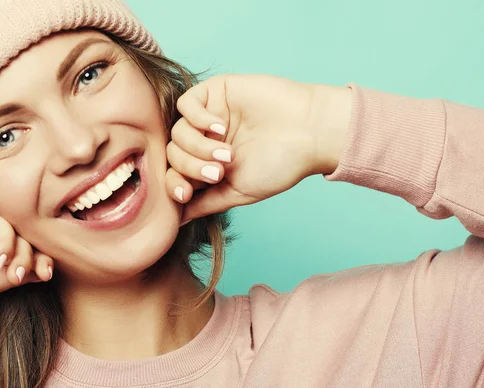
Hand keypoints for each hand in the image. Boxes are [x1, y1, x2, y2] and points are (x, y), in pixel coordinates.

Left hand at [166, 74, 351, 221]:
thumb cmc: (280, 165)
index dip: (175, 184)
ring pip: (178, 132)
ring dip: (198, 147)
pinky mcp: (215, 92)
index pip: (176, 173)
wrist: (309, 133)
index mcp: (209, 163)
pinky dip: (197, 119)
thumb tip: (177, 220)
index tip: (188, 193)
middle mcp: (205, 139)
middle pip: (173, 154)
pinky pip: (186, 104)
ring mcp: (208, 115)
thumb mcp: (239, 191)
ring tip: (228, 153)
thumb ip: (206, 203)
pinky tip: (220, 127)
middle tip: (219, 172)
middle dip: (192, 167)